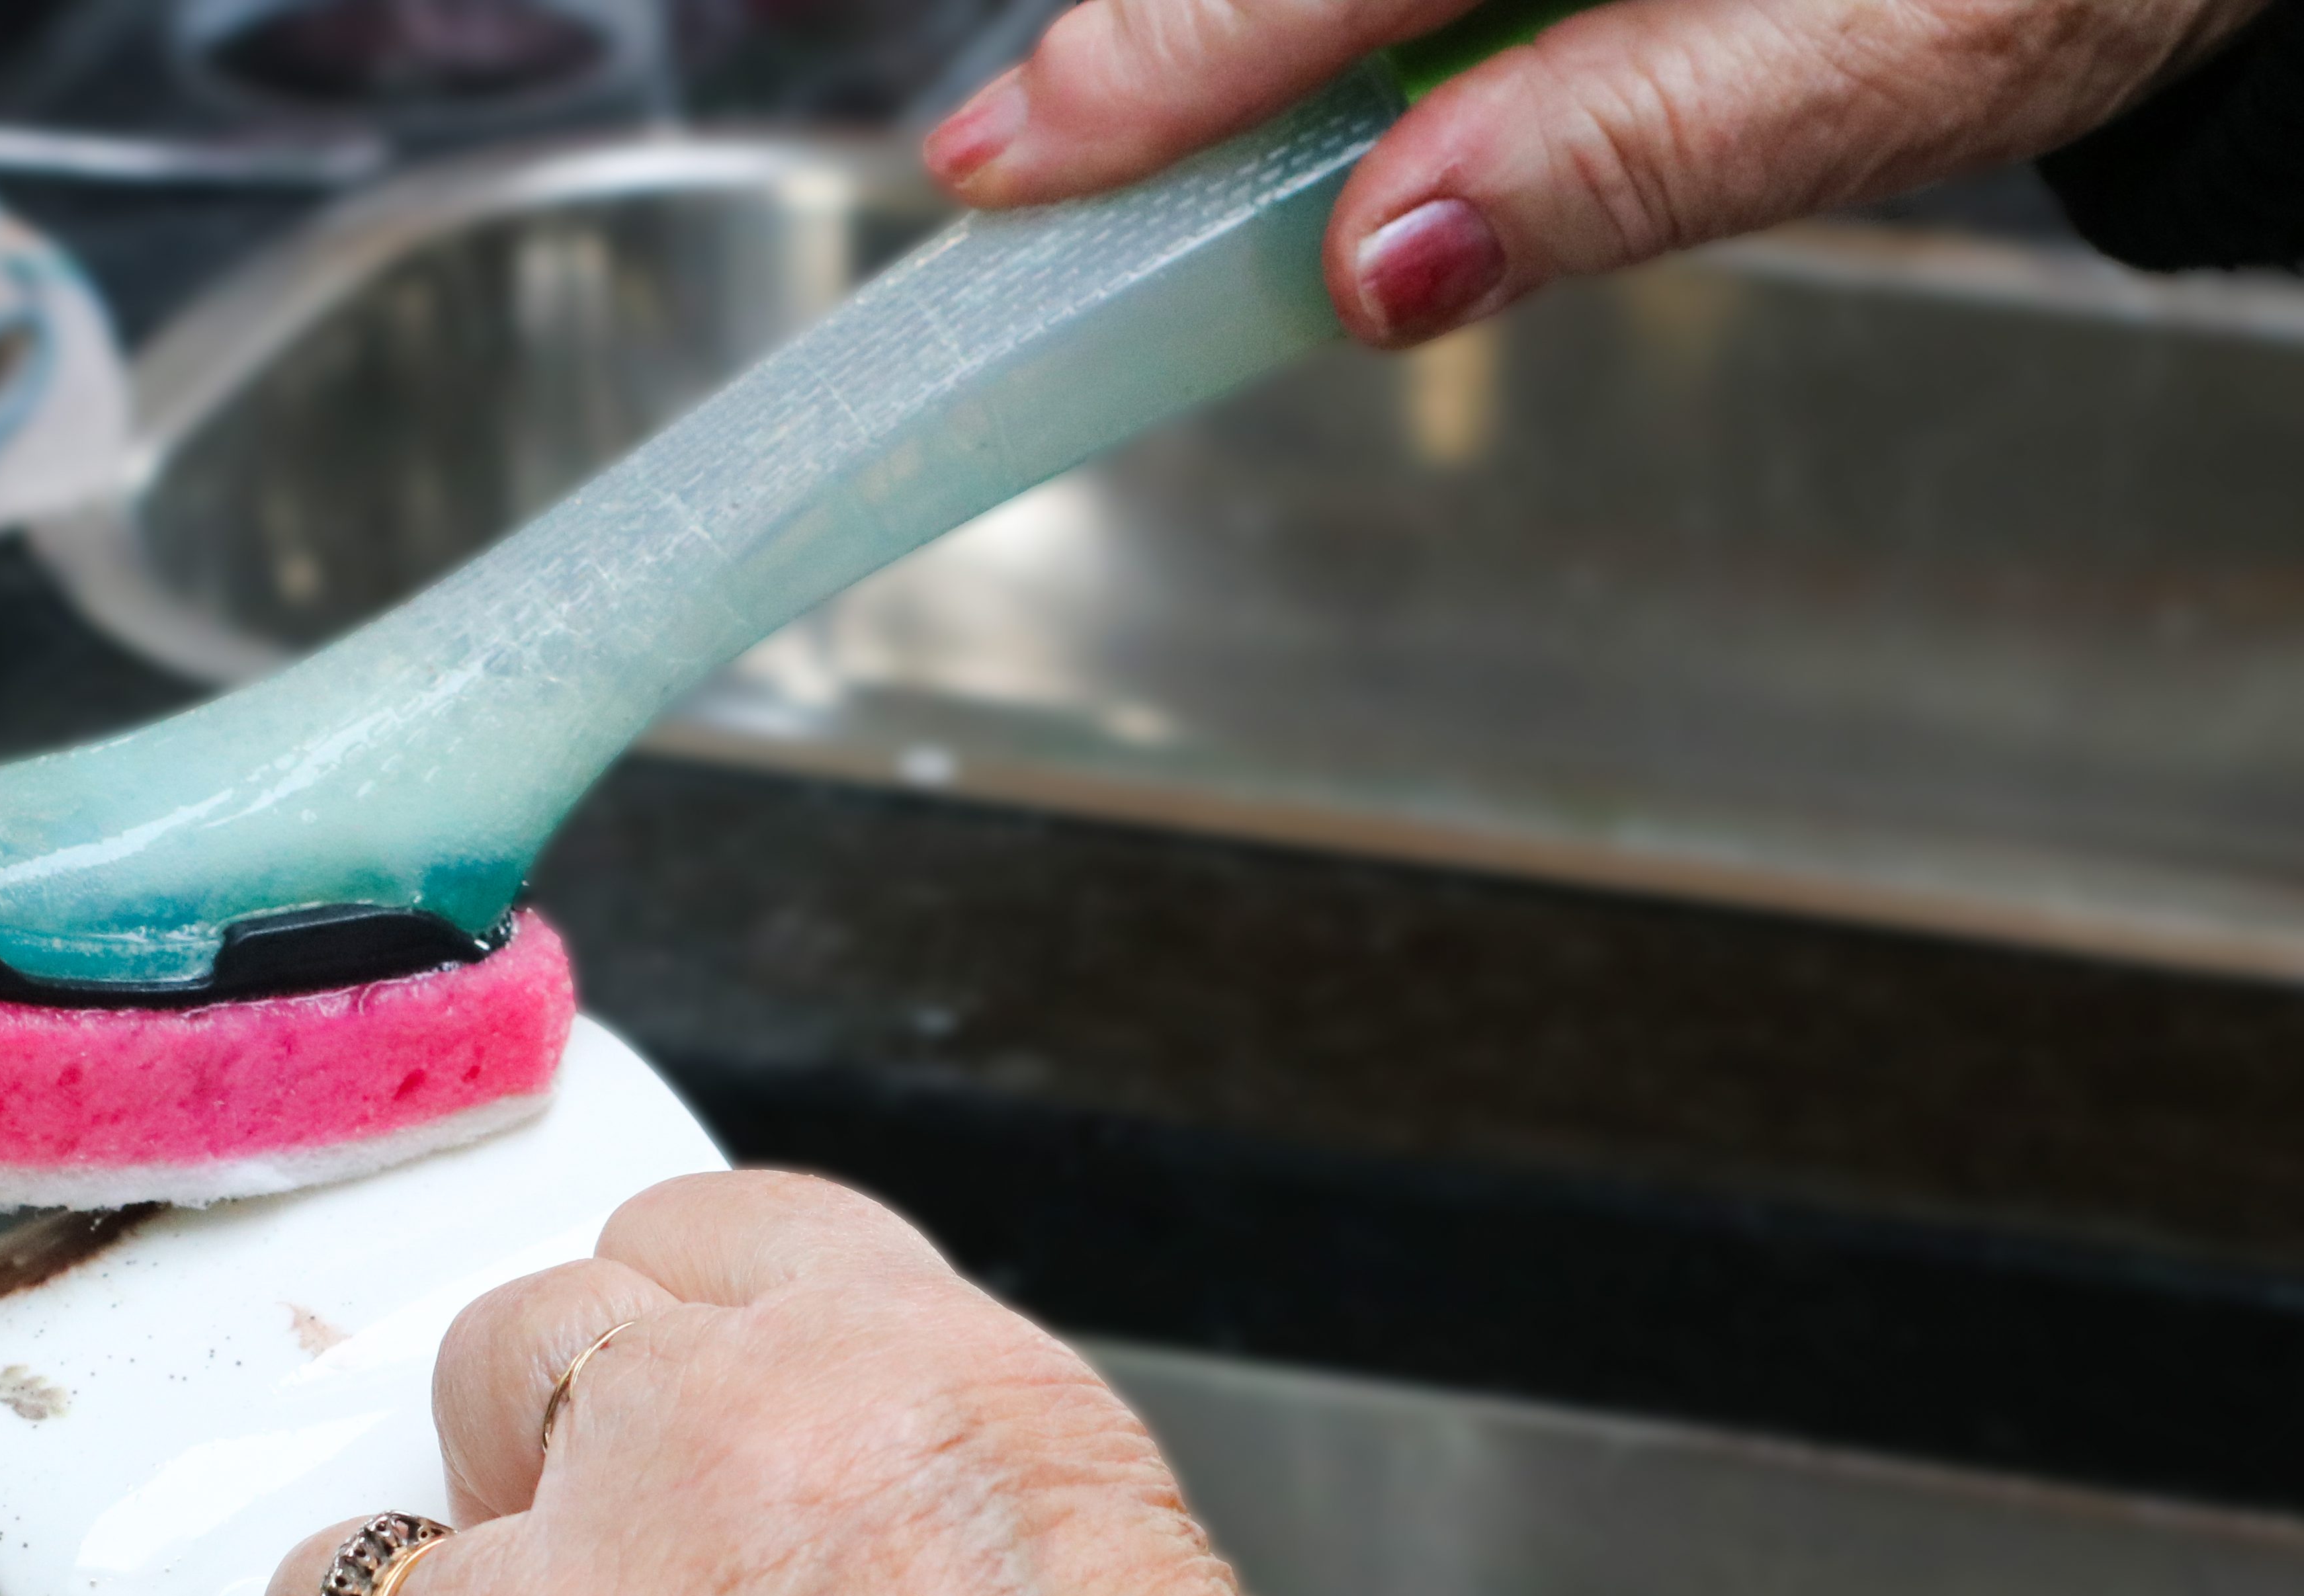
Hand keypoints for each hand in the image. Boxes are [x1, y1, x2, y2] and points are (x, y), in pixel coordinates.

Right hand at [924, 0, 2271, 343]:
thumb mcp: (1883, 73)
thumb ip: (1623, 156)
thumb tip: (1375, 266)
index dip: (1161, 59)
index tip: (1017, 158)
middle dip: (1181, 31)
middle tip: (1038, 150)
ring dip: (1254, 22)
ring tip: (1165, 115)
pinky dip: (1346, 18)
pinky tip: (1312, 79)